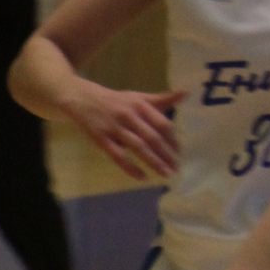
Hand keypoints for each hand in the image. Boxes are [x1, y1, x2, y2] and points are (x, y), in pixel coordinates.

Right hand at [67, 83, 184, 180]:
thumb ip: (161, 99)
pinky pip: (118, 156)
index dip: (172, 138)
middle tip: (176, 168)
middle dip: (166, 154)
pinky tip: (141, 177)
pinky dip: (130, 167)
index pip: (161, 123)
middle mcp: (129, 116)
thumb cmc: (115, 101)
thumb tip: (186, 93)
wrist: (83, 100)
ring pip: (138, 147)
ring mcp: (115, 128)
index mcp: (140, 105)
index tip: (179, 152)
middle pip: (152, 137)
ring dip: (153, 161)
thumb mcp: (137, 97)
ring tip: (165, 173)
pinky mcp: (102, 139)